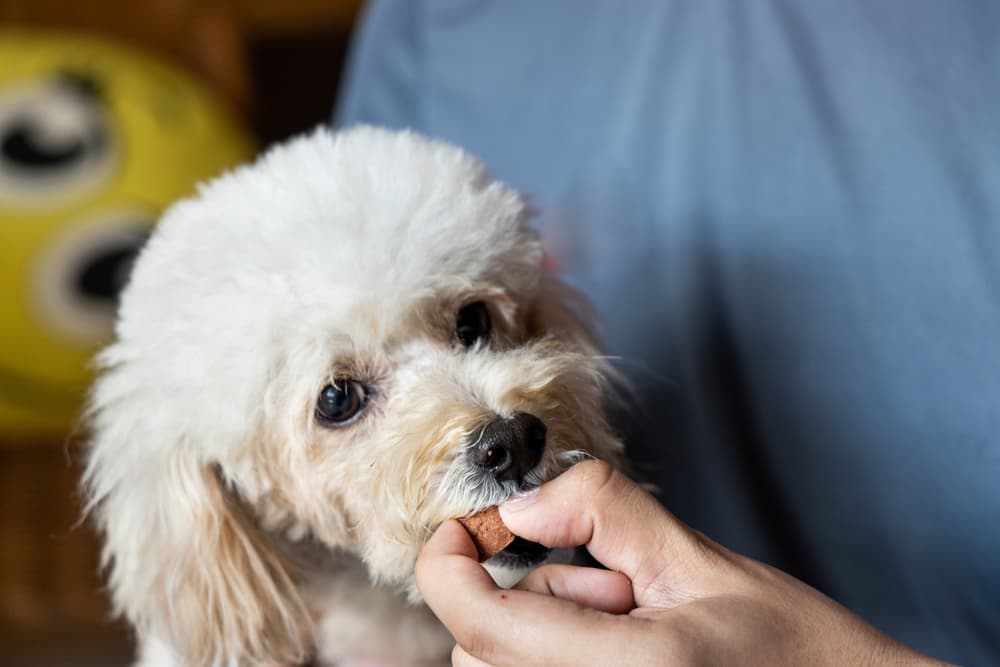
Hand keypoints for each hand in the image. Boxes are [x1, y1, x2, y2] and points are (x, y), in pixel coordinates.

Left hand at [415, 460, 950, 666]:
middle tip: (615, 586)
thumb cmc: (795, 651)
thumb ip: (603, 511)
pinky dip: (553, 652)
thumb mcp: (699, 560)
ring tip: (632, 622)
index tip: (465, 528)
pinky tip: (621, 645)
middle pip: (478, 648)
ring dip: (543, 629)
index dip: (447, 562)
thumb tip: (520, 503)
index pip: (477, 620)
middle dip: (526, 595)